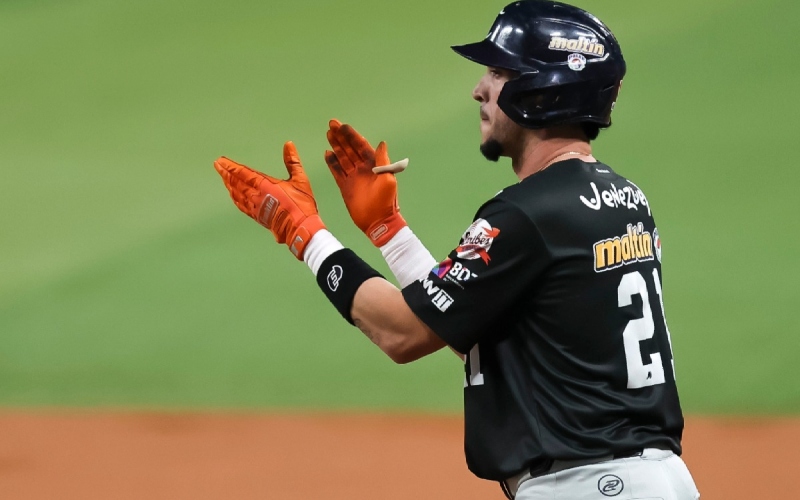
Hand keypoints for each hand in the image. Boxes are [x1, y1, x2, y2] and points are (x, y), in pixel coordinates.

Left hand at [214, 141, 324, 259]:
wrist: (300, 229)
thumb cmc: (301, 205)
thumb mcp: (300, 180)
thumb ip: (292, 161)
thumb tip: (289, 145)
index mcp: (265, 185)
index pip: (243, 173)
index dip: (230, 166)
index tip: (221, 161)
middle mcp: (256, 196)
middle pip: (236, 183)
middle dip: (225, 173)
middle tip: (217, 165)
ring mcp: (255, 207)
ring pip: (236, 194)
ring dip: (228, 185)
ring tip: (223, 178)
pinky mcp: (258, 217)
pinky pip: (241, 205)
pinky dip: (235, 198)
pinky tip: (233, 196)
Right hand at [325, 119, 408, 246]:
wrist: (377, 222)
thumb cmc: (386, 201)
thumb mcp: (388, 180)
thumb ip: (383, 162)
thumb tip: (381, 143)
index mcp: (374, 165)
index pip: (361, 146)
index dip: (352, 135)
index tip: (342, 126)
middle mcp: (363, 168)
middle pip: (350, 148)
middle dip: (341, 137)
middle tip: (331, 124)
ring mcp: (353, 177)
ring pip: (342, 157)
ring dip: (336, 146)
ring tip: (328, 134)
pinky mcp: (345, 186)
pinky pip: (337, 171)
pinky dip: (332, 162)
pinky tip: (327, 153)